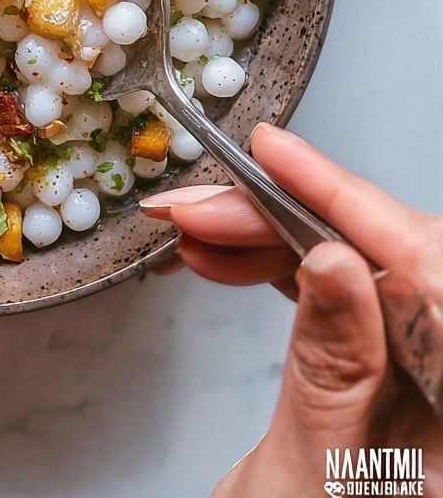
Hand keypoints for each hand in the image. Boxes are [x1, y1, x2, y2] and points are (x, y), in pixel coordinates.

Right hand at [141, 123, 442, 496]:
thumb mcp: (313, 481)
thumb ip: (332, 370)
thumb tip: (338, 262)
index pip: (428, 274)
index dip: (348, 202)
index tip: (274, 155)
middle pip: (399, 262)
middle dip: (290, 220)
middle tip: (203, 207)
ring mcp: (434, 382)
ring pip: (367, 269)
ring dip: (275, 240)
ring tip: (200, 232)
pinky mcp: (400, 375)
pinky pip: (349, 297)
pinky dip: (284, 270)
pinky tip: (230, 259)